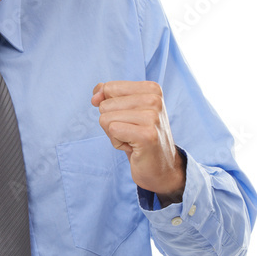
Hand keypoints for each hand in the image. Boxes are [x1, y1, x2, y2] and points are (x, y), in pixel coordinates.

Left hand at [91, 81, 184, 203]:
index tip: (129, 119)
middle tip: (131, 133)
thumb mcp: (125, 111)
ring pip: (106, 119)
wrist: (161, 167)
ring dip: (114, 135)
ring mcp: (153, 117)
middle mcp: (154, 99)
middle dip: (112, 123)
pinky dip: (117, 143)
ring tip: (133, 140)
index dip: (110, 107)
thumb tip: (95, 97)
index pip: (109, 88)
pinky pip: (112, 131)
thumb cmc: (140, 137)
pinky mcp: (147, 135)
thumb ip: (108, 96)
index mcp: (151, 89)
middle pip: (105, 105)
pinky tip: (134, 148)